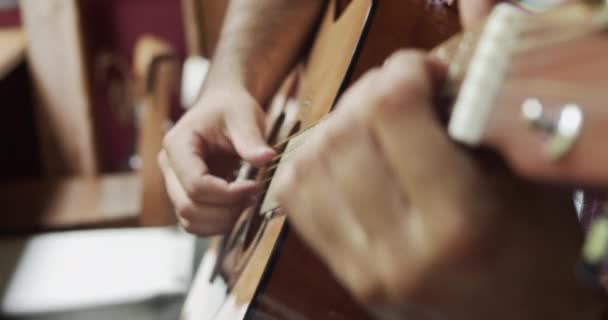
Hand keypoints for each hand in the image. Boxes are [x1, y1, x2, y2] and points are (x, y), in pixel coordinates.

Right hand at [159, 85, 274, 235]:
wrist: (223, 105)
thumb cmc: (230, 107)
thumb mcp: (243, 115)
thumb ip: (251, 138)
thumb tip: (265, 158)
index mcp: (178, 145)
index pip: (195, 184)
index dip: (227, 194)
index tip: (253, 186)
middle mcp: (170, 167)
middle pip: (189, 207)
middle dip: (226, 210)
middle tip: (253, 196)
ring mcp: (175, 183)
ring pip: (190, 221)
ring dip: (222, 221)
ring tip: (247, 203)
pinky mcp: (187, 194)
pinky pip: (195, 222)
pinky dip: (218, 223)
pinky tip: (238, 208)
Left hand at [274, 51, 604, 318]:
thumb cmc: (538, 250)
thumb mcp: (528, 174)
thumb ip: (490, 89)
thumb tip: (481, 4)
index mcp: (457, 222)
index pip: (392, 112)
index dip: (403, 71)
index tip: (424, 71)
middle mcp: (400, 250)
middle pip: (344, 133)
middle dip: (368, 91)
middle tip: (399, 92)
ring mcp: (363, 268)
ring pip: (309, 163)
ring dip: (336, 123)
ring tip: (372, 122)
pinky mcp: (345, 275)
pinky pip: (297, 200)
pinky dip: (310, 162)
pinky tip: (345, 154)